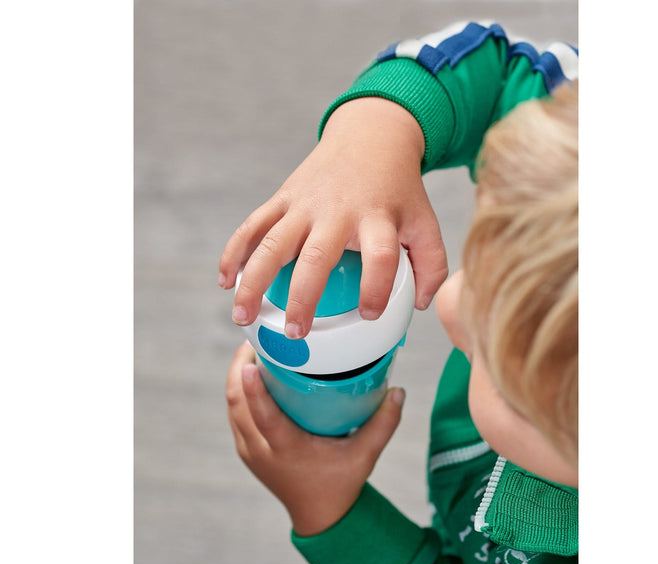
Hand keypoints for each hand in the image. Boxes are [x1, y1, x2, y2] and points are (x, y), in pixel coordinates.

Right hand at [218, 97, 448, 339]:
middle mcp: (338, 210)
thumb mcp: (425, 221)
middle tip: (296, 332)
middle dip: (303, 296)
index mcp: (377, 217)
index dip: (376, 288)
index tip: (369, 314)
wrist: (371, 136)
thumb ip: (432, 264)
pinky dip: (234, 252)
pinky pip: (252, 225)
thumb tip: (419, 307)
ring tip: (242, 316)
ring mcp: (305, 203)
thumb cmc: (399, 189)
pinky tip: (225, 281)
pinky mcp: (284, 197)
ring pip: (272, 243)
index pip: (381, 256)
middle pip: (316, 256)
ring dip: (253, 280)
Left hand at [225, 342, 405, 535]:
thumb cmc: (342, 483)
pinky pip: (236, 416)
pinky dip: (240, 393)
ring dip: (237, 378)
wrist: (319, 516)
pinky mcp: (247, 451)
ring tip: (253, 350)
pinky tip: (252, 375)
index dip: (253, 388)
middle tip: (256, 339)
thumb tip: (399, 389)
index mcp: (286, 450)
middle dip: (239, 368)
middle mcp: (261, 450)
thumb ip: (384, 423)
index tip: (250, 360)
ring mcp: (250, 451)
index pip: (263, 415)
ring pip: (232, 408)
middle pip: (237, 404)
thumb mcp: (366, 455)